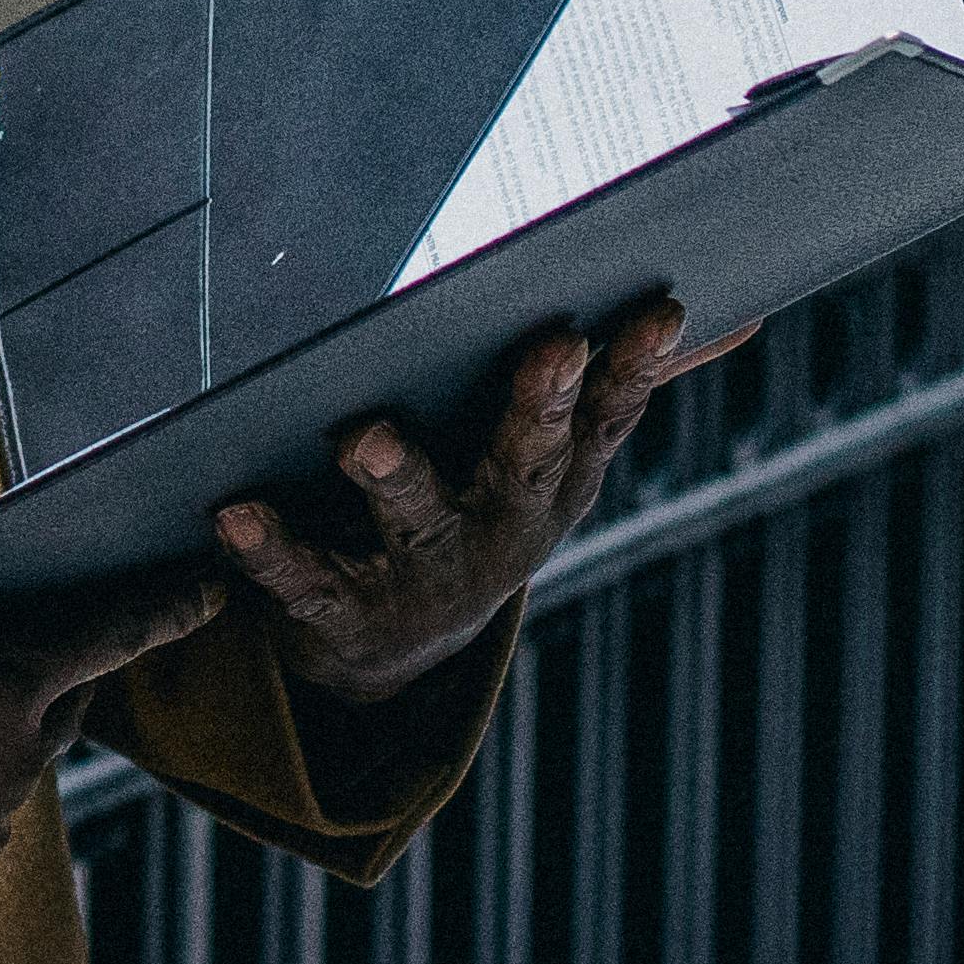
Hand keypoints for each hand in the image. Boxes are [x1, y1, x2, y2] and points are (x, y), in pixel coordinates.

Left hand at [212, 295, 702, 706]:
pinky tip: (233, 512)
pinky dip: (267, 548)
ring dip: (394, 473)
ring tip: (367, 433)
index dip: (635, 366)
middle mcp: (497, 525)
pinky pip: (302, 576)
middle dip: (540, 404)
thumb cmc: (473, 506)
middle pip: (524, 457)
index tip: (658, 308)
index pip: (606, 416)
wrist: (387, 656)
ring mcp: (420, 571)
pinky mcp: (337, 608)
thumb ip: (622, 381)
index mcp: (550, 480)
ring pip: (410, 516)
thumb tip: (731, 315)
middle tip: (553, 348)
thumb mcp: (555, 460)